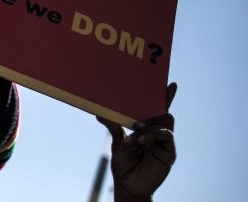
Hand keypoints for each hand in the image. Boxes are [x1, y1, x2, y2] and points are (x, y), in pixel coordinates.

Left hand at [97, 83, 177, 201]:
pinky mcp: (169, 152)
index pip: (157, 108)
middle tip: (151, 98)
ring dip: (149, 123)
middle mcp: (157, 132)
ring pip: (164, 121)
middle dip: (160, 103)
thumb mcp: (117, 142)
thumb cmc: (123, 163)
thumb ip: (113, 126)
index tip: (171, 84)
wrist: (127, 184)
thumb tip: (99, 112)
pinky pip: (165, 136)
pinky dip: (151, 134)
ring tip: (135, 127)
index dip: (165, 97)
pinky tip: (139, 139)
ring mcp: (164, 141)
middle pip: (163, 111)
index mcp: (146, 127)